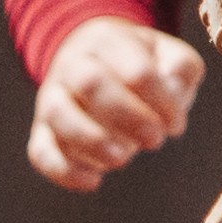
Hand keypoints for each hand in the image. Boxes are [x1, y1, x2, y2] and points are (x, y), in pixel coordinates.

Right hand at [26, 24, 202, 188]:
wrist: (94, 60)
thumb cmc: (140, 65)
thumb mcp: (169, 55)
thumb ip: (181, 69)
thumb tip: (173, 92)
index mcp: (110, 42)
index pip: (136, 69)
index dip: (161, 101)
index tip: (174, 123)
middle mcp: (74, 65)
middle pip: (89, 82)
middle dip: (127, 116)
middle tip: (154, 140)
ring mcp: (52, 96)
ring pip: (58, 114)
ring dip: (92, 141)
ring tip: (123, 158)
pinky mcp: (42, 129)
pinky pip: (40, 150)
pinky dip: (64, 170)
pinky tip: (93, 181)